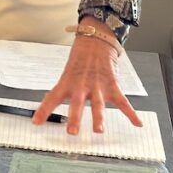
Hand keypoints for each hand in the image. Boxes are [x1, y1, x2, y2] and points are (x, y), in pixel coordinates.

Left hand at [32, 18, 140, 134]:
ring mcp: (98, 86)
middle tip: (72, 131)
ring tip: (98, 130)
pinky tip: (137, 123)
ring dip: (98, 118)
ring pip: (98, 104)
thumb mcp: (67, 74)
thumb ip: (63, 91)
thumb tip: (51, 105)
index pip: (52, 98)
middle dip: (75, 118)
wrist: (96, 41)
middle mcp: (81, 86)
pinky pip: (123, 102)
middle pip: (77, 104)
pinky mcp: (112, 85)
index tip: (36, 122)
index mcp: (67, 82)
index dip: (43, 110)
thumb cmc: (80, 59)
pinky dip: (131, 113)